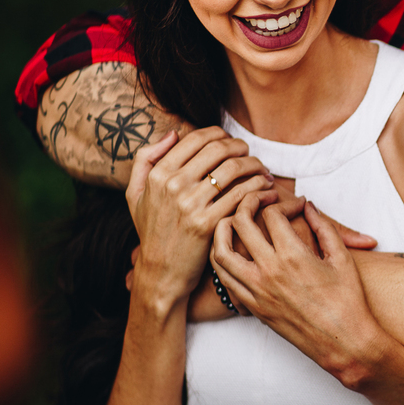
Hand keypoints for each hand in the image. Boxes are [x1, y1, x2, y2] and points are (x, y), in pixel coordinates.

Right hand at [126, 127, 276, 305]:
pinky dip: (260, 187)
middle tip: (250, 153)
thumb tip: (173, 134)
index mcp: (158, 174)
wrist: (161, 271)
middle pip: (219, 149)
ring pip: (234, 168)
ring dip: (255, 164)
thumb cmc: (152, 230)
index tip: (230, 141)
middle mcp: (173, 186)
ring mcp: (191, 204)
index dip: (220, 133)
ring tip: (262, 169)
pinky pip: (242, 194)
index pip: (197, 138)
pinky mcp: (208, 223)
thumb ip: (146, 159)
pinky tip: (267, 188)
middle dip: (241, 146)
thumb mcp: (136, 193)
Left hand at [210, 196, 386, 385]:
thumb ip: (323, 227)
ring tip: (235, 219)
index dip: (286, 203)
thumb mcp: (341, 257)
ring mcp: (256, 291)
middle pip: (241, 223)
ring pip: (220, 251)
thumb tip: (309, 207)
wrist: (344, 342)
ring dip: (223, 228)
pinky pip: (224, 278)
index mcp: (293, 256)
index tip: (298, 205)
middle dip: (249, 202)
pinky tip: (232, 250)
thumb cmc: (348, 300)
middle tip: (261, 199)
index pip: (273, 214)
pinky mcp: (253, 307)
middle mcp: (269, 271)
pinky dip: (222, 258)